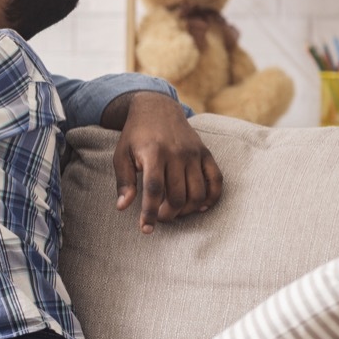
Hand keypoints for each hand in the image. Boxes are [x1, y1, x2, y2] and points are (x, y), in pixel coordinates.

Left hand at [112, 92, 222, 233]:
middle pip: (177, 195)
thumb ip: (123, 181)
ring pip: (197, 192)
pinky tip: (199, 206)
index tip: (146, 229)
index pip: (154, 189)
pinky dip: (211, 197)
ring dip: (186, 210)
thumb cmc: (135, 136)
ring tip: (174, 212)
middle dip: (167, 214)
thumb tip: (122, 207)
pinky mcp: (206, 153)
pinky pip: (216, 180)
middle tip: (159, 217)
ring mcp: (194, 153)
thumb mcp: (121, 155)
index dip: (150, 212)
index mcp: (153, 152)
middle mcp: (177, 153)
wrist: (157, 109)